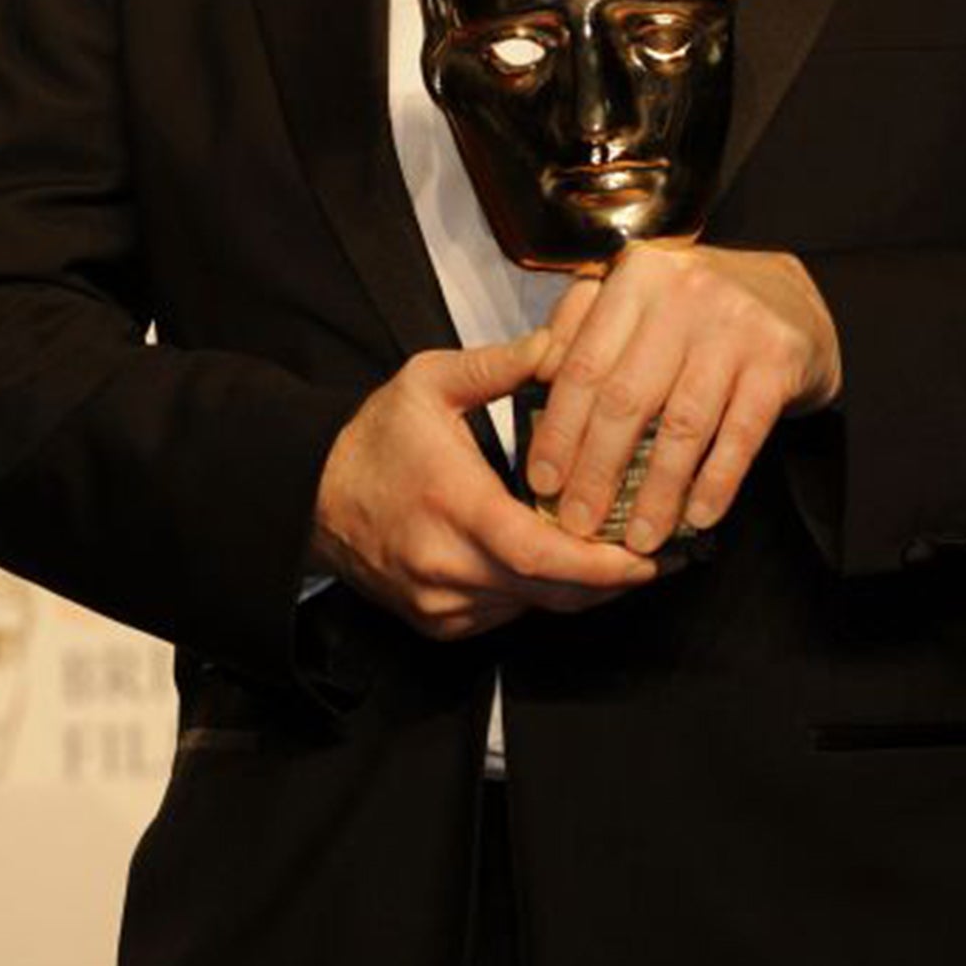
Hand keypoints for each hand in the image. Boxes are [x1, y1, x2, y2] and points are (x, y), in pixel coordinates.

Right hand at [310, 330, 659, 640]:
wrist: (312, 493)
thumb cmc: (376, 435)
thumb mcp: (430, 380)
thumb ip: (500, 364)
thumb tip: (560, 345)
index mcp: (454, 504)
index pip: (540, 555)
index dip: (599, 566)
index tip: (645, 559)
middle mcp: (447, 564)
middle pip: (547, 594)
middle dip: (606, 583)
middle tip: (653, 561)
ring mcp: (440, 601)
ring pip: (530, 610)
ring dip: (576, 591)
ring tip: (618, 558)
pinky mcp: (436, 621)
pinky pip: (504, 617)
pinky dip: (537, 596)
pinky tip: (560, 566)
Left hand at [526, 243, 841, 555]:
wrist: (791, 295)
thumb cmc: (696, 309)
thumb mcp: (638, 298)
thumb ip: (585, 327)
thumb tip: (536, 378)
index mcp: (638, 276)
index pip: (584, 364)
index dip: (559, 429)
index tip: (543, 481)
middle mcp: (684, 292)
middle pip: (626, 398)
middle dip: (597, 470)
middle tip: (580, 522)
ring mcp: (736, 324)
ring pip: (682, 424)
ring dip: (657, 492)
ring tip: (639, 538)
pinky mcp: (780, 357)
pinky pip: (741, 434)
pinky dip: (717, 481)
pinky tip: (699, 517)